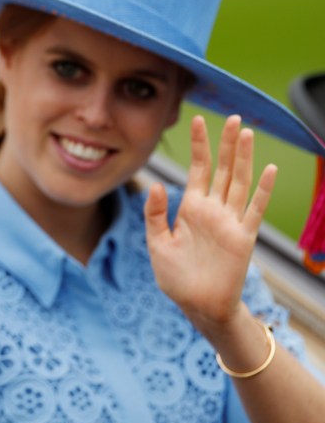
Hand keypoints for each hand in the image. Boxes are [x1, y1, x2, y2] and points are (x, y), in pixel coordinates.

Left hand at [144, 115, 276, 330]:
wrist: (196, 306)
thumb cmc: (175, 277)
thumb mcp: (157, 243)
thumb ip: (154, 214)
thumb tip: (155, 183)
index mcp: (191, 209)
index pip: (198, 169)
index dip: (199, 146)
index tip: (197, 120)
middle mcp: (212, 210)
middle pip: (222, 169)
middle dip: (226, 144)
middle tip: (233, 117)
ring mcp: (230, 222)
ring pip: (239, 182)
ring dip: (243, 158)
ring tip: (247, 133)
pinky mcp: (242, 238)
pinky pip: (253, 210)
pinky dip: (261, 190)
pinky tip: (267, 169)